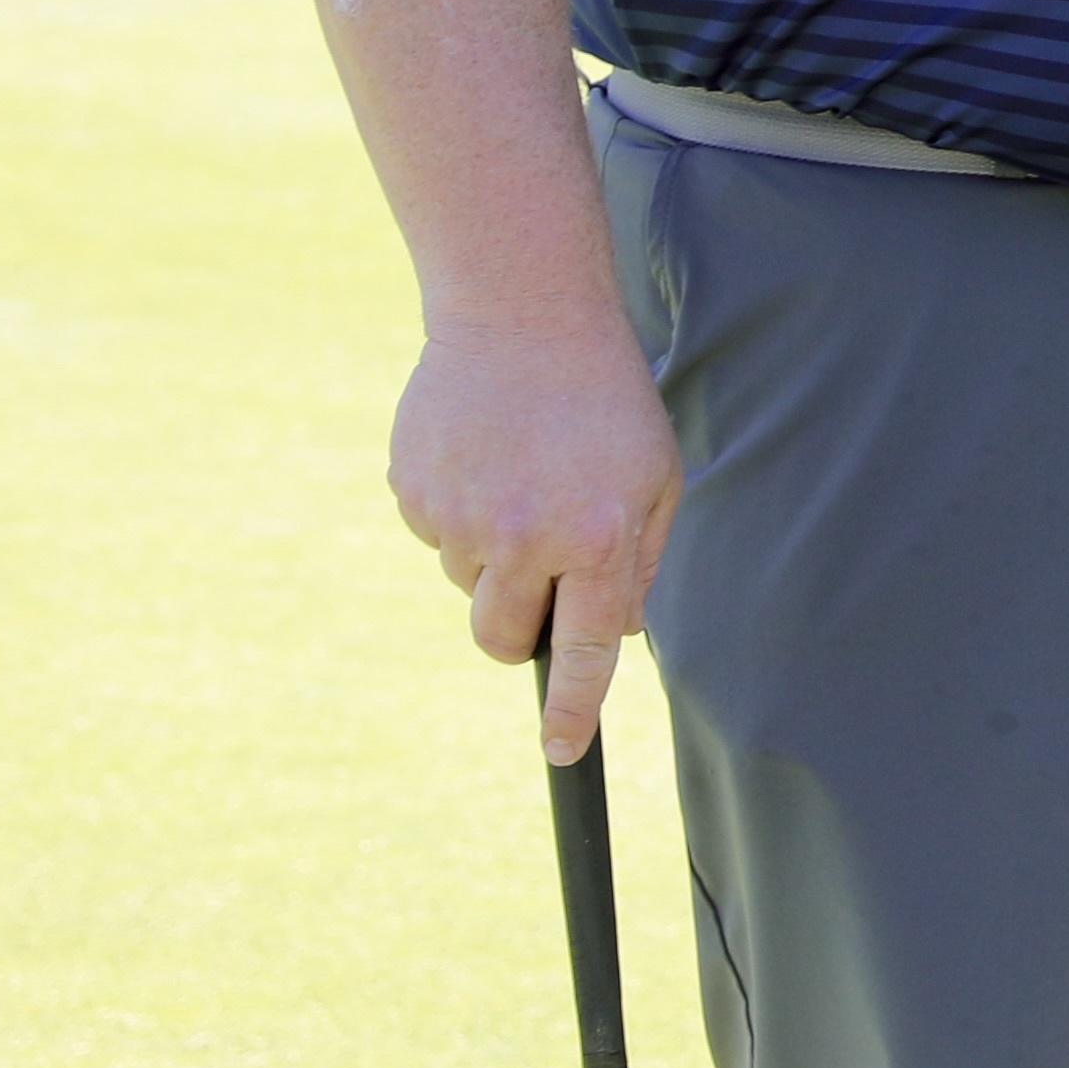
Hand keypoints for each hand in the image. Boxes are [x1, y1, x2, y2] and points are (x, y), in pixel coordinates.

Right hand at [389, 299, 679, 762]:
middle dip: (520, 632)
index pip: (587, 648)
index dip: (574, 709)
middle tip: (540, 577)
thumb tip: (615, 636)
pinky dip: (459, 513)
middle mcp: (524, 536)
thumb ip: (637, 563)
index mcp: (596, 536)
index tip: (561, 752)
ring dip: (494, 556)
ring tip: (521, 476)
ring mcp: (459, 516)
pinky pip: (436, 537)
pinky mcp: (413, 492)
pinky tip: (484, 456)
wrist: (522, 315)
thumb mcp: (655, 477)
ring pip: (469, 585)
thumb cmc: (604, 400)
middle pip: (502, 640)